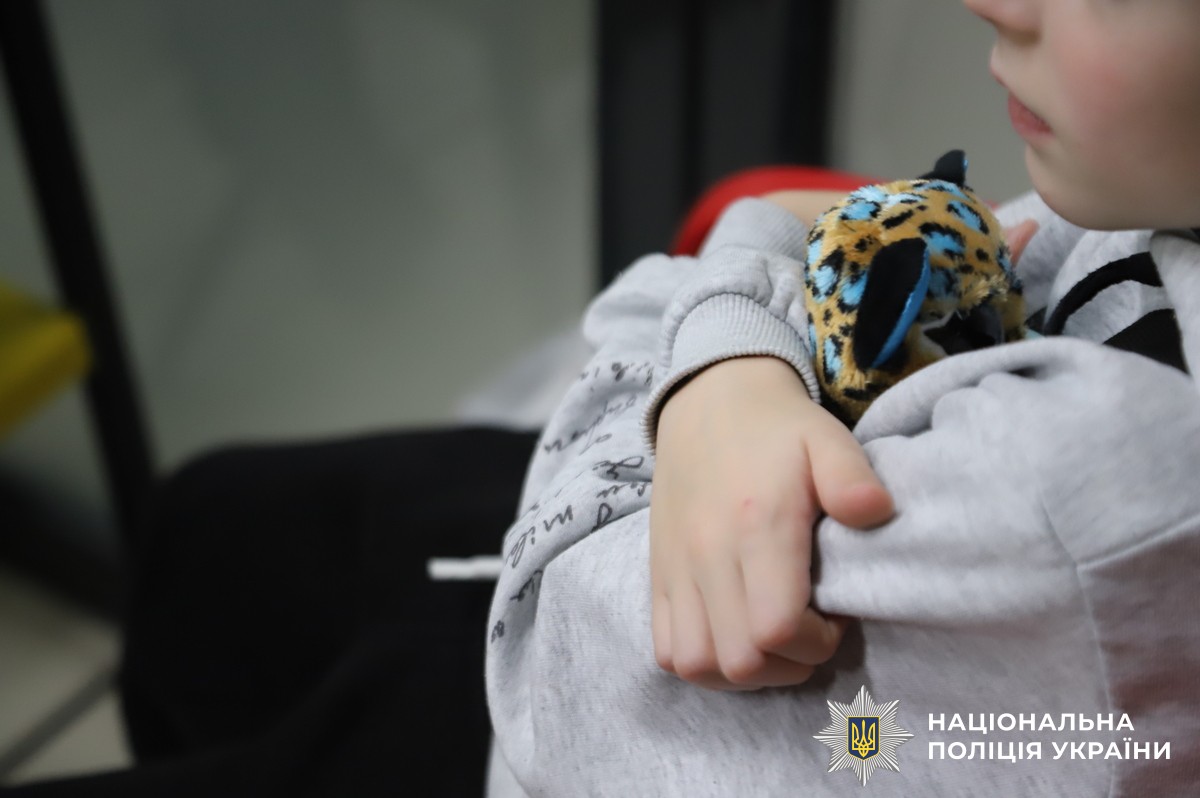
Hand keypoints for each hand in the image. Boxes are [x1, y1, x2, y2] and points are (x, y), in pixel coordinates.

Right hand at [650, 356, 893, 690]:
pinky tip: (734, 637)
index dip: (816, 643)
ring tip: (772, 643)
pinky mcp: (659, 575)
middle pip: (739, 660)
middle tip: (810, 634)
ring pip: (696, 664)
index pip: (777, 628)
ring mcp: (677, 568)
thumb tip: (877, 514)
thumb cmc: (778, 430)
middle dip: (787, 666)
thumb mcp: (826, 437)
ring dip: (742, 672)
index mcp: (757, 525)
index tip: (837, 618)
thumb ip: (852, 476)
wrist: (708, 401)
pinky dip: (701, 661)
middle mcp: (708, 553)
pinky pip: (665, 649)